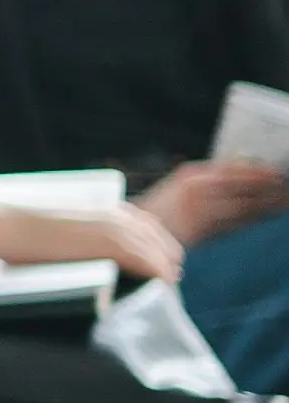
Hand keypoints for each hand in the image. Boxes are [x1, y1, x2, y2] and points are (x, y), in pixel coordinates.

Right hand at [15, 199, 184, 283]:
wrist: (6, 227)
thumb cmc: (19, 233)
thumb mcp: (59, 229)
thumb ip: (80, 238)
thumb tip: (80, 258)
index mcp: (107, 209)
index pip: (150, 229)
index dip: (156, 251)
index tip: (155, 273)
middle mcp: (119, 216)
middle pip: (162, 243)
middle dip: (166, 265)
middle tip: (164, 290)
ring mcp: (118, 230)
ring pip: (162, 256)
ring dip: (166, 276)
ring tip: (166, 297)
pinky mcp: (115, 247)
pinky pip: (153, 267)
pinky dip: (161, 281)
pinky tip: (162, 294)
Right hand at [137, 162, 286, 251]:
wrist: (129, 233)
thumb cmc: (160, 212)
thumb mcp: (180, 189)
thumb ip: (208, 183)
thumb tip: (244, 176)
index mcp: (191, 175)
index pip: (231, 169)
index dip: (257, 171)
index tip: (277, 172)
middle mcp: (194, 188)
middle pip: (240, 186)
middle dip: (267, 187)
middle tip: (287, 186)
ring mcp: (196, 208)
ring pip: (241, 204)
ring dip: (266, 204)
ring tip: (285, 202)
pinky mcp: (198, 229)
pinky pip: (233, 223)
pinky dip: (252, 219)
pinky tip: (266, 216)